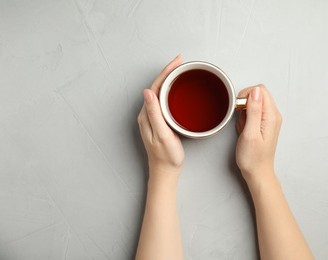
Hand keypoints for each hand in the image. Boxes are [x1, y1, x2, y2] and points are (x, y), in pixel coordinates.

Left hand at [137, 55, 183, 178]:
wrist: (166, 171)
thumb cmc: (166, 156)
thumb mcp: (162, 135)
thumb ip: (155, 114)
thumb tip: (148, 92)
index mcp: (146, 115)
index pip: (155, 87)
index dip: (166, 72)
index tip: (176, 62)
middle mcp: (147, 114)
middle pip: (157, 87)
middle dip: (168, 72)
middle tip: (181, 62)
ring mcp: (153, 117)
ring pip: (161, 92)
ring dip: (170, 80)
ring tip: (180, 71)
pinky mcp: (159, 121)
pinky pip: (164, 100)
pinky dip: (172, 91)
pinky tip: (178, 90)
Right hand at [236, 85, 281, 182]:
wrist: (257, 172)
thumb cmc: (253, 157)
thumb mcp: (250, 133)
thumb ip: (253, 110)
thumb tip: (255, 91)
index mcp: (271, 116)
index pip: (260, 90)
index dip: (246, 95)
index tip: (239, 108)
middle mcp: (273, 115)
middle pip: (258, 95)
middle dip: (244, 104)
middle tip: (242, 120)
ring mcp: (269, 119)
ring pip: (253, 104)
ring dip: (244, 113)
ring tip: (244, 128)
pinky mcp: (264, 124)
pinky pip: (252, 113)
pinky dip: (245, 119)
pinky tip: (245, 130)